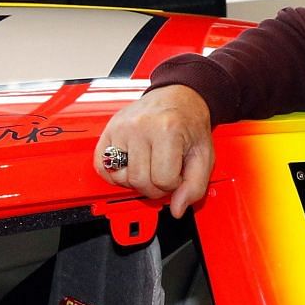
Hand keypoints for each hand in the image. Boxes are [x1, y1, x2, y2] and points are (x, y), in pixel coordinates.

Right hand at [94, 85, 214, 217]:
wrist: (178, 96)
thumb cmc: (189, 122)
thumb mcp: (203, 154)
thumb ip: (194, 185)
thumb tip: (177, 208)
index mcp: (167, 130)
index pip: (163, 180)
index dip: (174, 184)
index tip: (177, 173)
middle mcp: (140, 127)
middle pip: (140, 181)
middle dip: (155, 185)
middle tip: (164, 171)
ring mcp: (121, 128)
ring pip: (121, 177)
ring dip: (136, 180)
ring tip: (149, 167)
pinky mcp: (108, 131)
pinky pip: (101, 166)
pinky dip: (114, 174)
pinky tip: (130, 167)